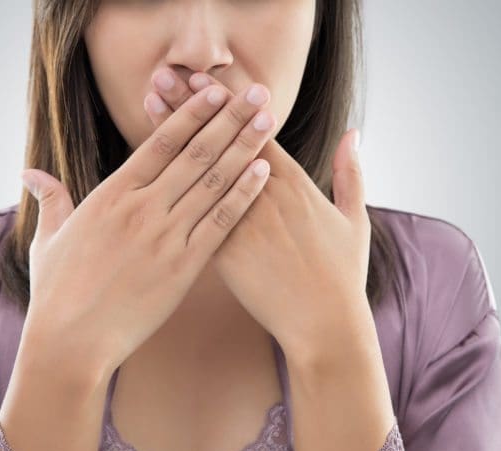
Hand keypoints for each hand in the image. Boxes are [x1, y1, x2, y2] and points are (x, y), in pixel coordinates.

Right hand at [17, 80, 276, 382]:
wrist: (71, 341)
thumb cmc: (57, 292)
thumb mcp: (49, 239)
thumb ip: (50, 199)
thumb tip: (30, 174)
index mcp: (111, 194)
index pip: (160, 142)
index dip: (191, 112)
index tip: (215, 91)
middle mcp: (142, 207)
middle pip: (195, 153)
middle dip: (229, 118)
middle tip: (257, 93)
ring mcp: (164, 236)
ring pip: (213, 182)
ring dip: (244, 148)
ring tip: (268, 123)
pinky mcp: (183, 267)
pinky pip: (220, 223)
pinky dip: (243, 196)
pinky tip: (263, 175)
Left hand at [144, 68, 373, 366]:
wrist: (324, 325)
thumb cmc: (341, 275)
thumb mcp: (354, 218)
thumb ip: (351, 172)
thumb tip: (354, 133)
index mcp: (294, 185)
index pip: (253, 131)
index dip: (224, 102)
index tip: (201, 78)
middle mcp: (263, 197)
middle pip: (219, 141)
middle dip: (189, 106)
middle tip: (162, 76)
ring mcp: (240, 223)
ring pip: (198, 171)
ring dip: (171, 135)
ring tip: (148, 106)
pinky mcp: (224, 253)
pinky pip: (190, 214)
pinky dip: (168, 188)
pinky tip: (145, 169)